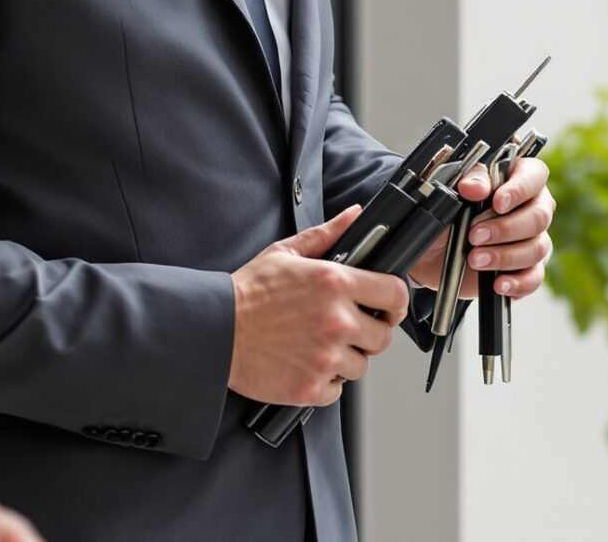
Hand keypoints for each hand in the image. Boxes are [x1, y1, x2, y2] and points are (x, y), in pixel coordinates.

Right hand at [228, 205, 410, 406]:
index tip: (387, 305)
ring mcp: (325, 358)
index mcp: (336, 283)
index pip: (395, 294)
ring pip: (361, 366)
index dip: (395, 301)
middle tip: (349, 329)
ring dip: (347, 359)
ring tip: (320, 346)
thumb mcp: (286, 253)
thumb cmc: (248, 292)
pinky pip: (337, 390)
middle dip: (371, 333)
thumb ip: (328, 234)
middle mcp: (336, 322)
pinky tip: (307, 364)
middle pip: (383, 337)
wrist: (213, 330)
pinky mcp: (310, 387)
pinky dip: (326, 382)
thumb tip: (355, 216)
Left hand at [408, 156, 555, 301]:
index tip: (497, 203)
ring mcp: (533, 240)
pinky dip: (516, 282)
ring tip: (475, 259)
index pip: (535, 175)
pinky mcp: (527, 269)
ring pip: (537, 248)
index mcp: (519, 179)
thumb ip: (469, 183)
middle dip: (505, 229)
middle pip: (539, 217)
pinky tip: (497, 283)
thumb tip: (474, 188)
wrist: (434, 249)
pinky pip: (534, 277)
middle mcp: (533, 208)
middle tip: (475, 235)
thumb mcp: (454, 190)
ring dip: (504, 256)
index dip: (520, 189)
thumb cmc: (450, 211)